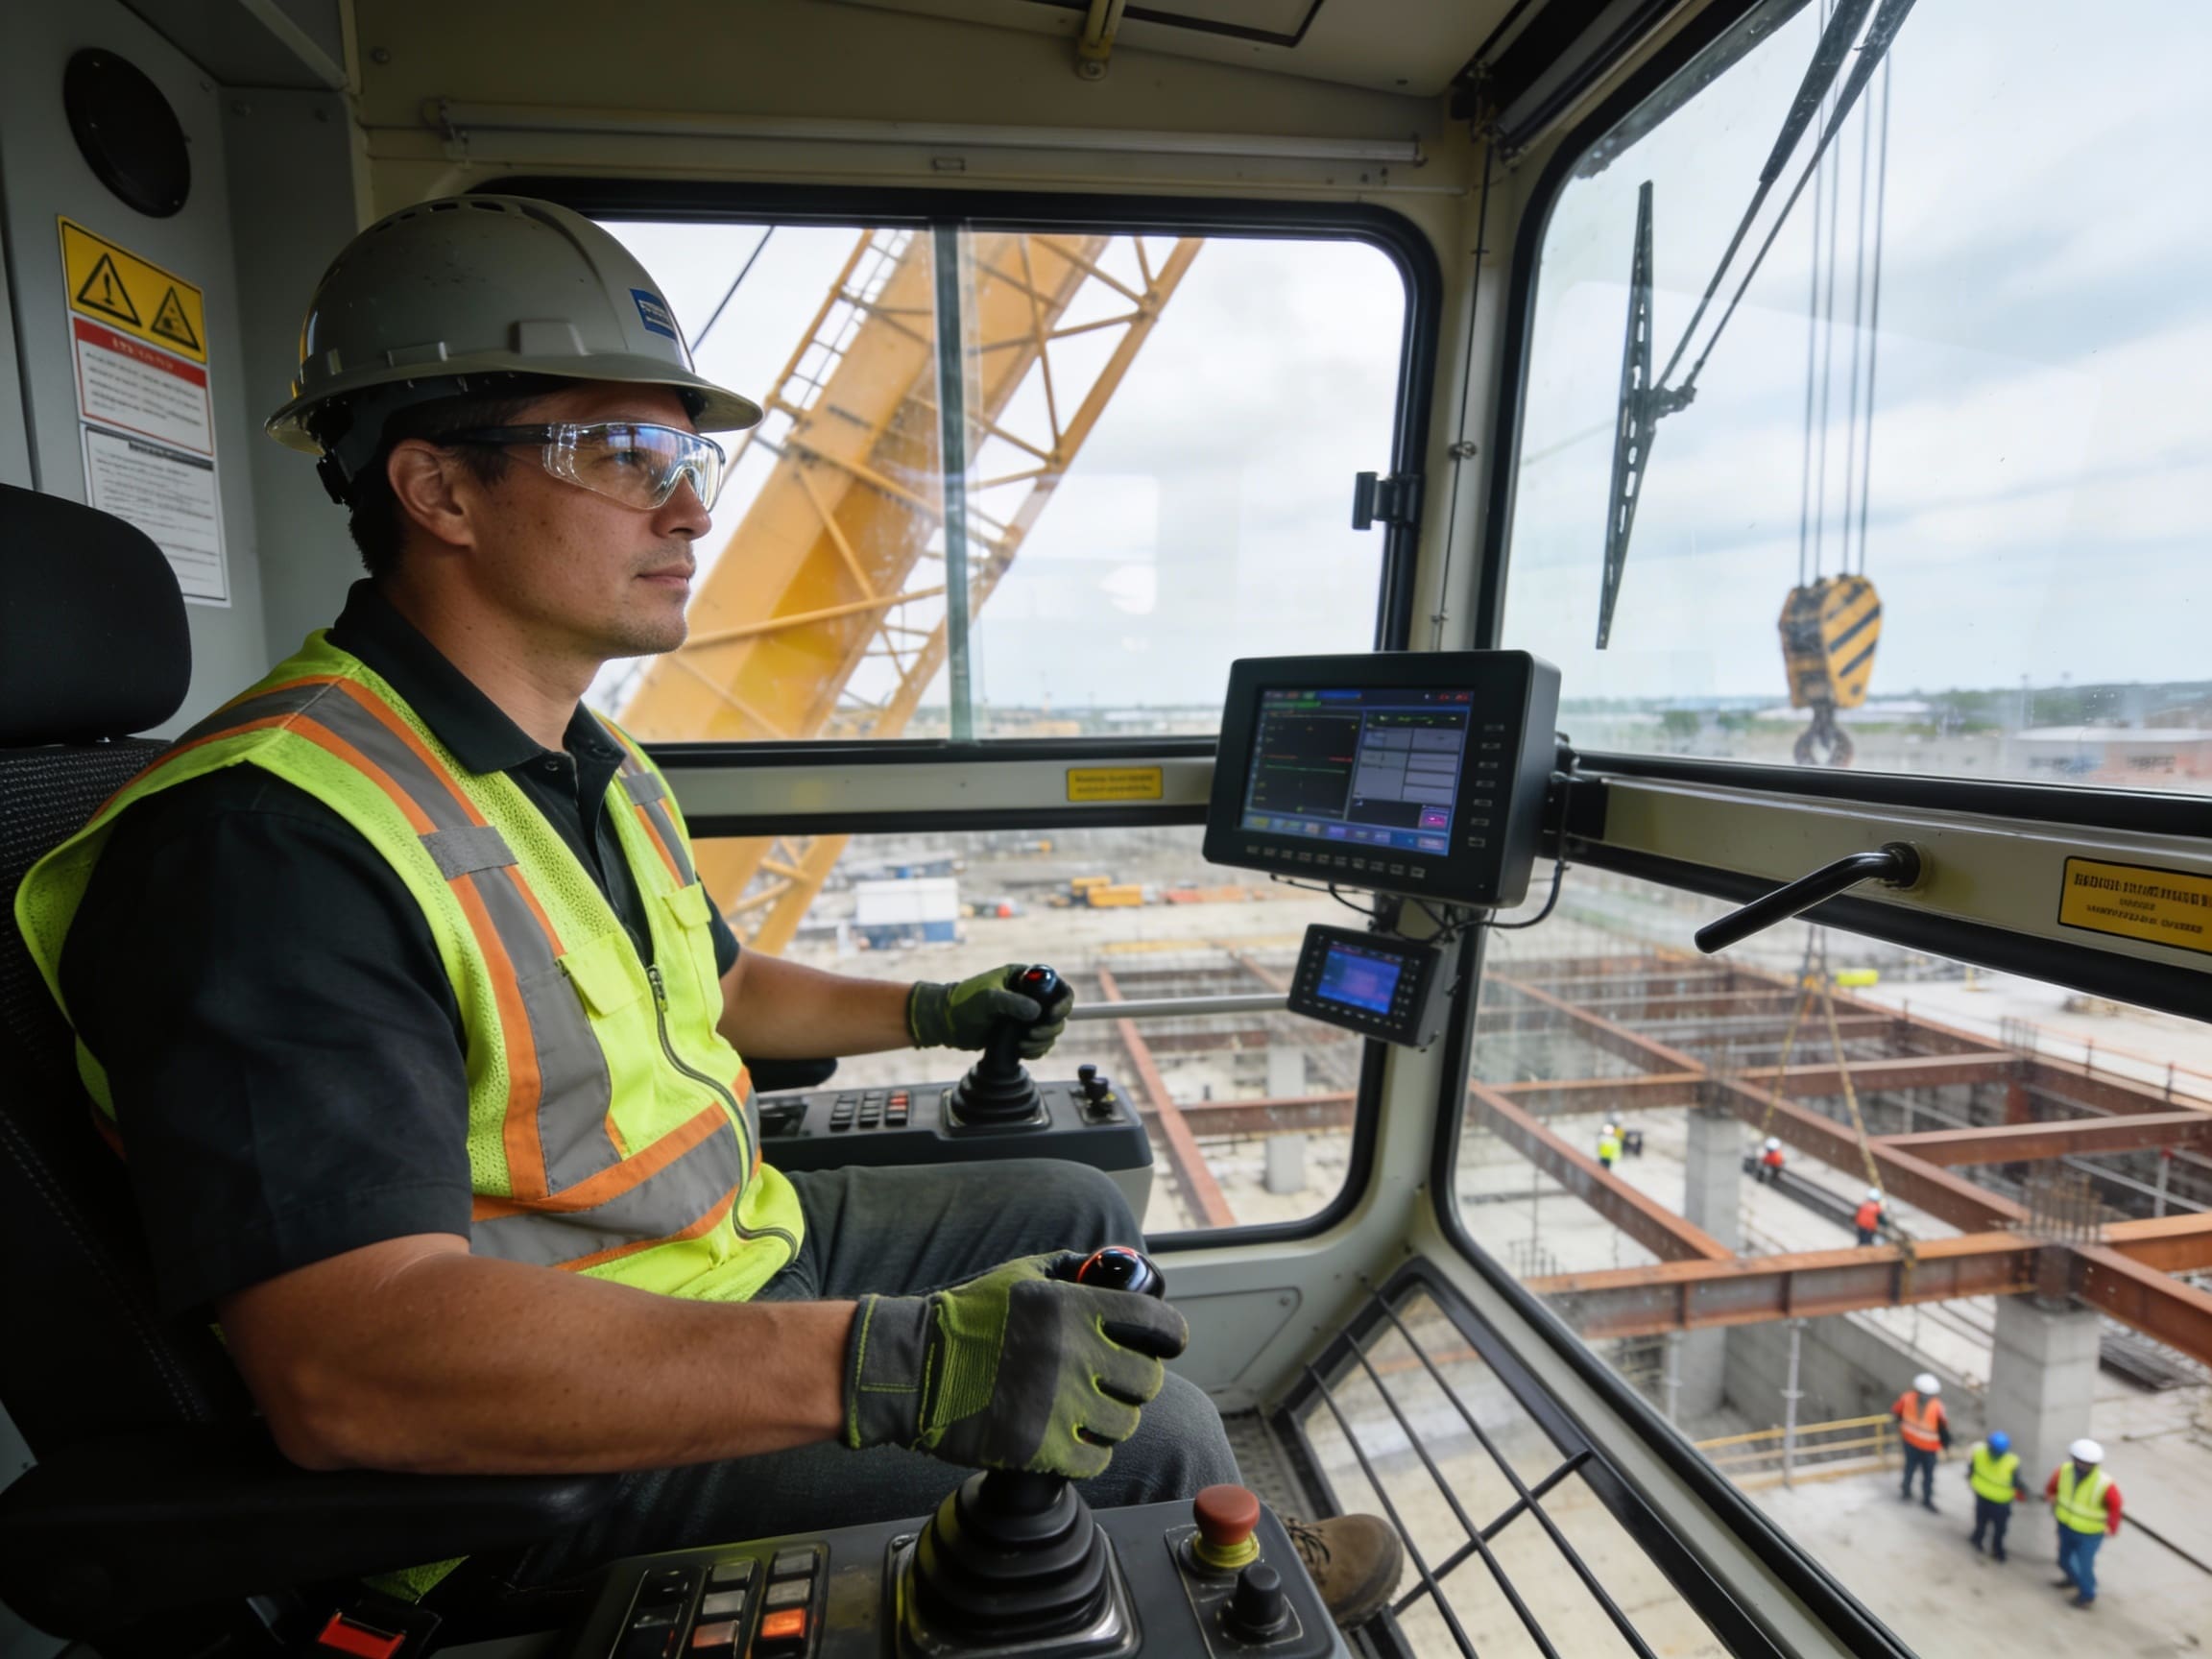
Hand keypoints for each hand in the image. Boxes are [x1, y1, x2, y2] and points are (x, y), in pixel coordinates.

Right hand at [841, 1251, 1187, 1478]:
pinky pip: (1096, 1460)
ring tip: (1086, 1412)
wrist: (913, 1370)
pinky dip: (1090, 1454)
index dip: (1170, 1335)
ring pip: (1124, 1424)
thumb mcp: (1021, 1276)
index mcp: (1075, 1308)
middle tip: (1113, 1382)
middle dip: (1134, 1381)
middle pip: (1146, 1380)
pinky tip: (1072, 1441)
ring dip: (1110, 1419)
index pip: (1158, 1323)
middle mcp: (1075, 1355)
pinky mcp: (1041, 1449)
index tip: (1166, 1343)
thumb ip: (1071, 1271)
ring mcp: (1060, 1406)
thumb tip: (1113, 1271)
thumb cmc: (966, 1319)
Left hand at [907, 964, 1074, 1057]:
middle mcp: (1028, 996)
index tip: (1052, 1015)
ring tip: (1023, 1045)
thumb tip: (1037, 1012)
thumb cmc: (964, 1002)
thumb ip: (1011, 1002)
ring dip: (1043, 1041)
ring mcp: (1024, 1016)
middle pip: (1058, 1013)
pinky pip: (1039, 1044)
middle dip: (1050, 1027)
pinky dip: (1036, 1050)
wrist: (947, 1023)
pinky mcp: (1019, 1033)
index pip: (1057, 987)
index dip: (1062, 1002)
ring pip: (1050, 1031)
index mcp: (1024, 979)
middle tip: (1033, 1035)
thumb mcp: (987, 999)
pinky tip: (1023, 1052)